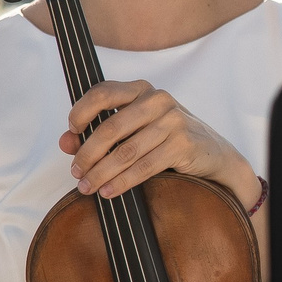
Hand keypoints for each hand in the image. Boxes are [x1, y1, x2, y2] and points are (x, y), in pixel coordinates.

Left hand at [60, 80, 254, 203]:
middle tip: (76, 172)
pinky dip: (123, 182)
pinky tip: (109, 192)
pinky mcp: (184, 144)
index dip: (81, 113)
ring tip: (87, 187)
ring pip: (126, 151)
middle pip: (111, 128)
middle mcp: (158, 100)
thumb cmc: (168, 141)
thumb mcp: (136, 130)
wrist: (215, 155)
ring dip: (101, 173)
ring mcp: (173, 121)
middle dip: (88, 154)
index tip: (71, 134)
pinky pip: (144, 166)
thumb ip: (101, 133)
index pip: (103, 93)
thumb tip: (66, 143)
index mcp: (142, 90)